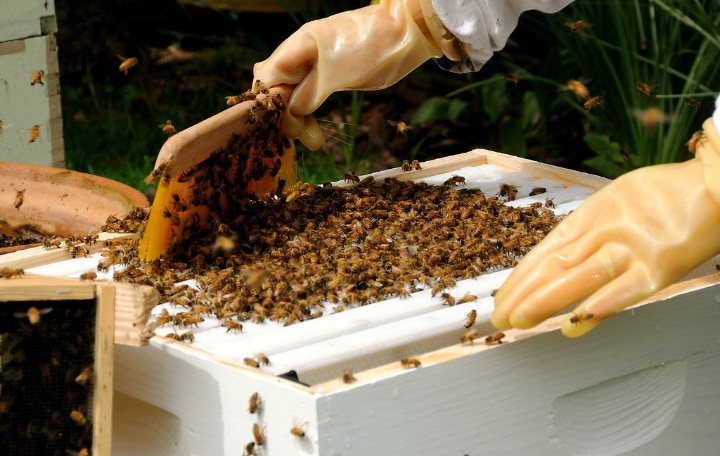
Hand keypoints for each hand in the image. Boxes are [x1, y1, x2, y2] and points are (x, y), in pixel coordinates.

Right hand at [253, 0, 449, 149]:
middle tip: (307, 138)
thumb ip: (307, 96)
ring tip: (315, 141)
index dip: (271, 107)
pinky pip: (308, 93)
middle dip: (284, 116)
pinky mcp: (330, 72)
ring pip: (292, 93)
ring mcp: (315, 61)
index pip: (266, 80)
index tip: (289, 129)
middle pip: (275, 87)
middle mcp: (300, 52)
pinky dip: (309, 111)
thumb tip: (288, 116)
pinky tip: (315, 128)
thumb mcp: (335, 76)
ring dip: (298, 117)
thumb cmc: (372, 49)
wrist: (408, 32)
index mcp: (296, 47)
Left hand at [492, 124, 719, 336]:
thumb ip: (587, 229)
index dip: (520, 277)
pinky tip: (572, 326)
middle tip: (499, 318)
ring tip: (519, 322)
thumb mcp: (615, 200)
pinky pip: (625, 291)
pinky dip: (597, 309)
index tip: (501, 298)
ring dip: (545, 302)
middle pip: (554, 266)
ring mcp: (631, 249)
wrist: (715, 182)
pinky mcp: (661, 267)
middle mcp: (605, 231)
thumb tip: (558, 256)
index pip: (545, 251)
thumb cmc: (665, 194)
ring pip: (579, 277)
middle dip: (522, 294)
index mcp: (591, 214)